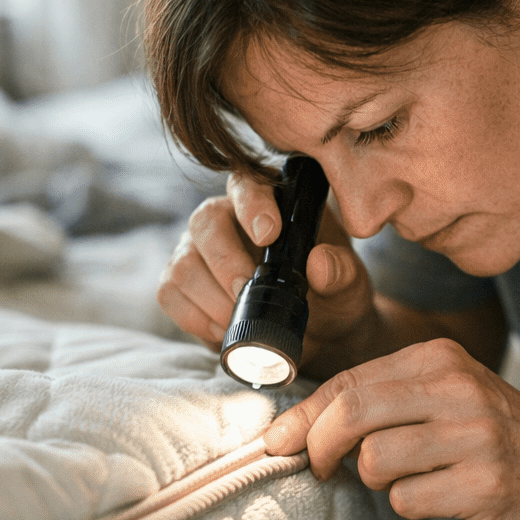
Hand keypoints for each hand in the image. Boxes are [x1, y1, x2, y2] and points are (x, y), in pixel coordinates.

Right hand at [157, 172, 377, 360]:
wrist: (318, 335)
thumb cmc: (333, 298)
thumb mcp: (349, 287)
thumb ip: (341, 273)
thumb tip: (320, 264)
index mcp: (271, 202)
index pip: (249, 185)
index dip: (252, 204)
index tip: (268, 234)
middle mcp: (227, 218)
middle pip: (205, 222)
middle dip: (225, 261)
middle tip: (247, 292)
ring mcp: (199, 251)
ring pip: (183, 262)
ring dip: (210, 297)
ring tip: (240, 319)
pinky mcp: (182, 285)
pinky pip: (170, 294)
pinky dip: (195, 316)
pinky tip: (223, 330)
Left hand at [262, 338, 519, 519]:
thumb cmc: (498, 437)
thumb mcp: (449, 395)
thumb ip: (386, 400)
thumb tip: (299, 427)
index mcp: (440, 358)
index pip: (349, 382)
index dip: (302, 416)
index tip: (275, 442)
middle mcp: (456, 388)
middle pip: (351, 414)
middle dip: (318, 447)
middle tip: (319, 469)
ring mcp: (473, 436)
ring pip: (375, 460)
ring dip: (373, 480)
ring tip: (403, 479)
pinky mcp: (484, 483)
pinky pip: (409, 501)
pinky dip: (410, 505)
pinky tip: (438, 496)